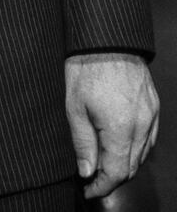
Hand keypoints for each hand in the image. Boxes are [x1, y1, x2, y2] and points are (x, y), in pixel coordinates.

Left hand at [65, 52, 158, 198]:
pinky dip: (136, 148)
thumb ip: (82, 142)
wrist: (106, 37)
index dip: (102, 186)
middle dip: (112, 177)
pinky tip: (121, 145)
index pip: (117, 172)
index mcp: (121, 128)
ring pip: (142, 154)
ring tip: (103, 162)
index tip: (88, 189)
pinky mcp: (153, 105)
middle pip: (131, 167)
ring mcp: (150, 115)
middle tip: (91, 178)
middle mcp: (141, 125)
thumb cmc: (86, 67)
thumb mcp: (74, 106)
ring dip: (124, 164)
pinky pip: (149, 137)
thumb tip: (87, 171)